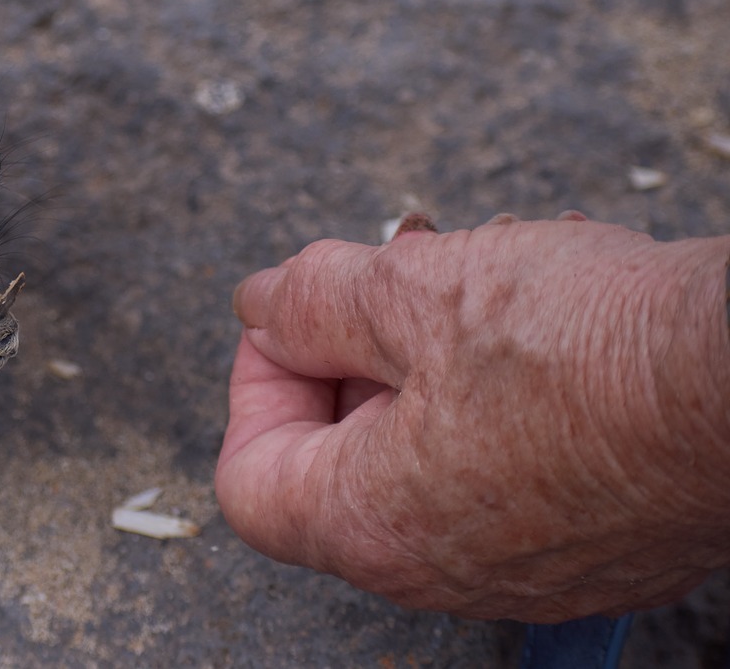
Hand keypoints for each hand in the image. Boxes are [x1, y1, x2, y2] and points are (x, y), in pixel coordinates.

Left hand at [215, 216, 729, 621]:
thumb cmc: (589, 348)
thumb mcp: (409, 291)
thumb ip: (310, 303)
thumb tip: (262, 307)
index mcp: (371, 524)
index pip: (249, 476)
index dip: (258, 382)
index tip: (299, 318)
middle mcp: (438, 567)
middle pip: (337, 460)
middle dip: (351, 349)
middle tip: (388, 277)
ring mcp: (520, 563)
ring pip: (424, 448)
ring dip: (429, 350)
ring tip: (478, 270)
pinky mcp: (586, 541)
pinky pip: (501, 462)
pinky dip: (496, 386)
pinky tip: (542, 311)